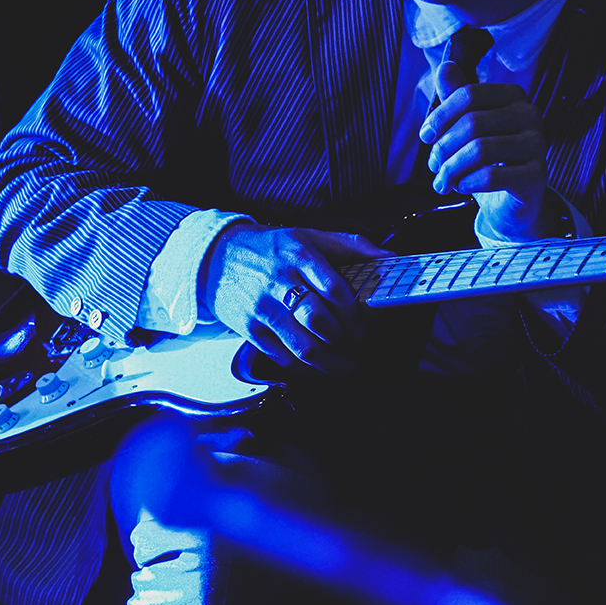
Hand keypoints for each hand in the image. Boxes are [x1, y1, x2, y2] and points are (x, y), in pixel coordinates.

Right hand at [199, 223, 388, 372]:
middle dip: (343, 338)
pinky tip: (318, 368)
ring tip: (346, 366)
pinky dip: (304, 369)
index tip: (364, 324)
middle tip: (357, 343)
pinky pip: (281, 357)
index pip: (333, 288)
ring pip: (301, 346)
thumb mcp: (309, 235)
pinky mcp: (250, 329)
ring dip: (329, 362)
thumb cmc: (270, 247)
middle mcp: (279, 282)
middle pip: (317, 319)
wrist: (216, 256)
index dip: (354, 312)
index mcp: (298, 255)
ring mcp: (263, 308)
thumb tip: (389, 257)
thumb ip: (351, 246)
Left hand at [418, 54, 552, 240]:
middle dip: (443, 147)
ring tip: (443, 181)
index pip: (469, 95)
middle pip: (472, 123)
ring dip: (452, 168)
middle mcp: (530, 114)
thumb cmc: (488, 161)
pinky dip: (467, 183)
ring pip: (480, 150)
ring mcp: (537, 144)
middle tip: (434, 165)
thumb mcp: (469, 127)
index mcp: (513, 95)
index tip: (425, 136)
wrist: (509, 203)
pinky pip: (491, 176)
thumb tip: (445, 66)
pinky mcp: (537, 175)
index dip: (440, 116)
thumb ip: (457, 97)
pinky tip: (461, 187)